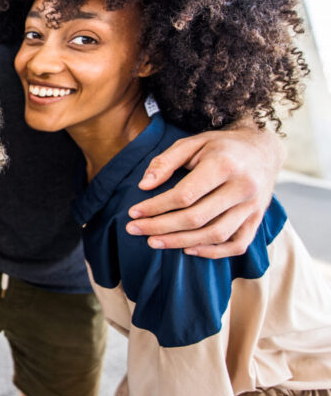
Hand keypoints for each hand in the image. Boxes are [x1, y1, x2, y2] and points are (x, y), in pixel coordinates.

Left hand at [126, 124, 282, 257]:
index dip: (156, 207)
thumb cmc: (220, 147)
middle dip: (160, 227)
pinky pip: (237, 245)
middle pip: (197, 218)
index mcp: (224, 165)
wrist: (262, 149)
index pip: (184, 195)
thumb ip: (165, 161)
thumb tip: (144, 185)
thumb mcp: (191, 143)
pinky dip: (213, 252)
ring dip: (180, 242)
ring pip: (215, 235)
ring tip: (153, 242)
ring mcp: (253, 207)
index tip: (133, 213)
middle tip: (134, 230)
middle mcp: (242, 188)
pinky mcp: (257, 219)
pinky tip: (188, 249)